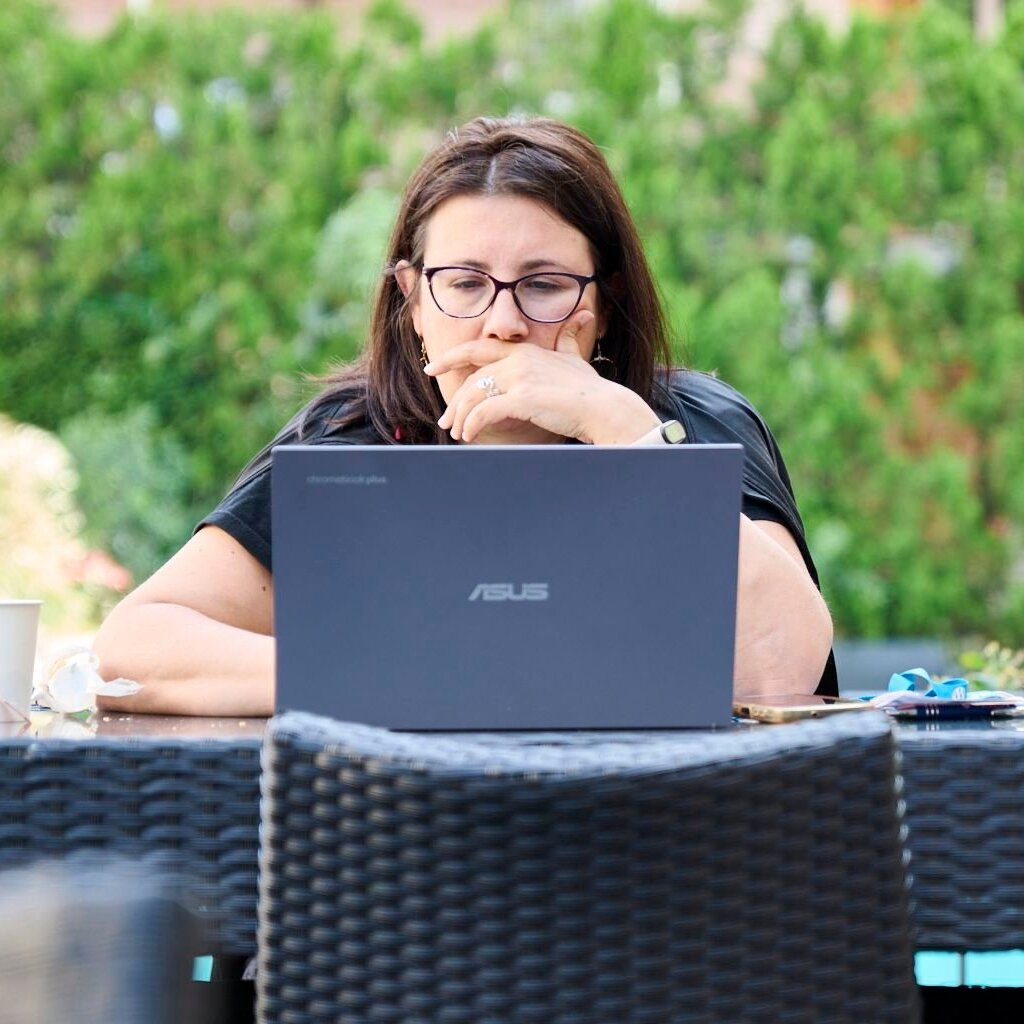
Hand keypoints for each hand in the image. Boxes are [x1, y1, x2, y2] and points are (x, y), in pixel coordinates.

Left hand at [425, 312, 660, 443]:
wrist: (604, 407)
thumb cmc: (591, 388)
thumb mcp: (576, 358)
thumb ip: (569, 339)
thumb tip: (583, 316)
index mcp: (525, 351)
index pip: (479, 350)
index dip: (452, 358)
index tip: (433, 368)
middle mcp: (519, 360)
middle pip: (473, 379)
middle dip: (455, 402)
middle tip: (446, 421)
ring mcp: (520, 379)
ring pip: (474, 396)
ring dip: (461, 418)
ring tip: (458, 433)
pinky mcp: (522, 399)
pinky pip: (485, 412)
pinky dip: (473, 425)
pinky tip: (470, 435)